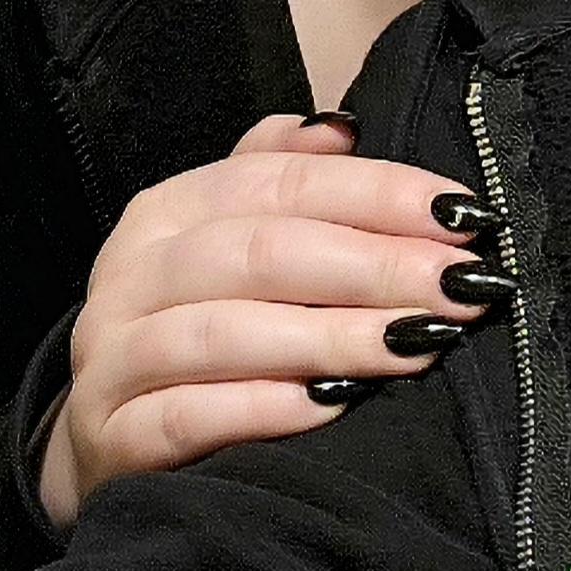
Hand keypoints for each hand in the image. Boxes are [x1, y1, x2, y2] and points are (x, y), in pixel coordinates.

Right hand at [37, 114, 505, 528]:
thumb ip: (281, 178)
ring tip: (420, 343)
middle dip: (377, 265)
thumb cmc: (198, 329)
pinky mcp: (111, 440)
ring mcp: (113, 358)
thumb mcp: (226, 242)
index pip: (278, 181)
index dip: (377, 193)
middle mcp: (130, 274)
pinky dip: (263, 409)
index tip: (464, 217)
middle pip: (262, 251)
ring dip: (335, 337)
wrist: (107, 442)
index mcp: (167, 211)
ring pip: (226, 333)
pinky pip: (187, 418)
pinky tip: (333, 407)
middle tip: (463, 286)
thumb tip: (344, 129)